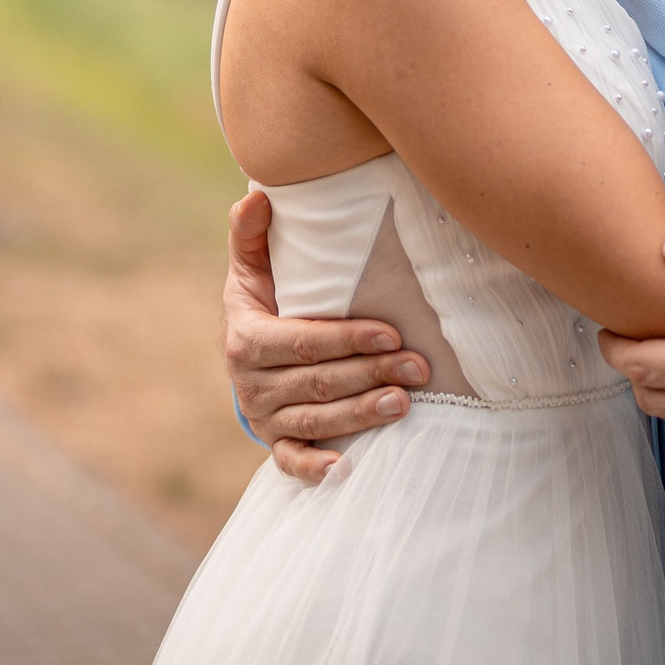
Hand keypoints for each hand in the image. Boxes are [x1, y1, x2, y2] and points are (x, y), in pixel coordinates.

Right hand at [222, 189, 430, 482]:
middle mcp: (251, 382)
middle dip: (370, 374)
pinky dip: (317, 469)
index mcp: (246, 338)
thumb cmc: (263, 299)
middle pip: (318, 383)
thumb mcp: (253, 267)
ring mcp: (264, 416)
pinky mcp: (275, 442)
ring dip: (362, 414)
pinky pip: (292, 462)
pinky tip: (349, 470)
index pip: (301, 342)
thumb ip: (252, 235)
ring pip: (316, 420)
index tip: (391, 335)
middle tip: (419, 367)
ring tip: (405, 403)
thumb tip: (257, 195)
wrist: (244, 352)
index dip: (346, 340)